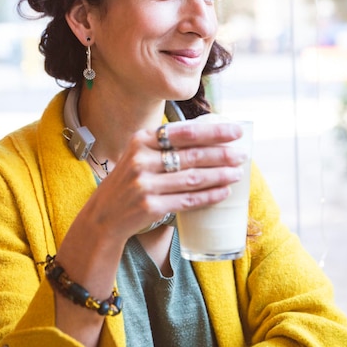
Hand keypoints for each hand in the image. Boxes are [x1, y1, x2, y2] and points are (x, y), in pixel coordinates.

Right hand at [93, 118, 245, 240]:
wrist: (103, 215)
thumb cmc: (129, 181)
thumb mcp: (139, 155)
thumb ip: (164, 144)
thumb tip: (208, 137)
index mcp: (141, 140)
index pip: (184, 132)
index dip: (213, 131)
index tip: (235, 131)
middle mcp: (141, 159)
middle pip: (191, 154)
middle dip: (222, 154)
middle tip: (243, 155)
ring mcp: (144, 184)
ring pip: (192, 178)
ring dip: (220, 175)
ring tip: (238, 173)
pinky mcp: (149, 206)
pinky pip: (187, 200)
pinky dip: (208, 196)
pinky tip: (223, 193)